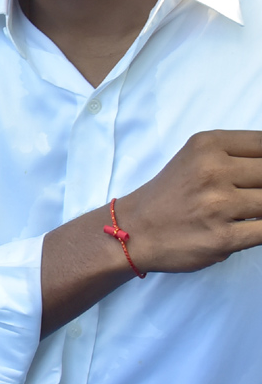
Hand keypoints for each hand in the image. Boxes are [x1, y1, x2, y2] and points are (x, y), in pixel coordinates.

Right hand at [116, 130, 261, 272]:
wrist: (135, 229)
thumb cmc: (169, 194)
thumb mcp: (196, 158)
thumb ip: (236, 155)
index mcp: (207, 145)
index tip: (255, 176)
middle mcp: (212, 170)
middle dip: (261, 186)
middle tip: (243, 194)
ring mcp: (218, 205)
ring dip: (260, 209)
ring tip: (240, 211)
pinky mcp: (224, 237)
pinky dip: (261, 229)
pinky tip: (245, 226)